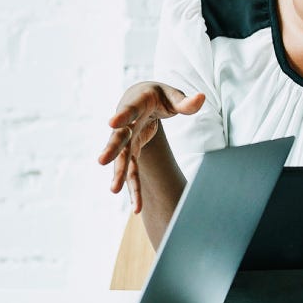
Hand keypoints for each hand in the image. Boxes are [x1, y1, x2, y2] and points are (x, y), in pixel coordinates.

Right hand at [96, 82, 203, 212]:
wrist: (141, 100)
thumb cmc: (158, 96)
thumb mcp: (172, 95)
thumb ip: (184, 101)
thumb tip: (201, 98)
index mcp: (137, 103)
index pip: (129, 110)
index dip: (122, 116)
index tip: (112, 122)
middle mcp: (127, 123)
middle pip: (119, 137)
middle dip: (111, 148)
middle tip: (101, 161)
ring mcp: (128, 140)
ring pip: (122, 159)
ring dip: (119, 174)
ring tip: (114, 190)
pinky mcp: (132, 152)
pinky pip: (132, 171)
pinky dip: (134, 188)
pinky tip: (137, 207)